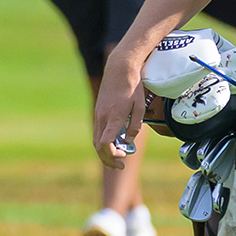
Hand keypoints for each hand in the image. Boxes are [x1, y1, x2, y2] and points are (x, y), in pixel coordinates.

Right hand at [92, 50, 146, 168]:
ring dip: (105, 153)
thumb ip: (135, 126)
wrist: (119, 69)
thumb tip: (128, 142)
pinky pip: (97, 132)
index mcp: (114, 117)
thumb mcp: (139, 107)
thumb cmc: (132, 87)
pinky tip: (113, 145)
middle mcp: (102, 117)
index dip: (112, 155)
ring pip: (96, 140)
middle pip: (98, 146)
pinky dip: (103, 143)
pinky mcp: (98, 112)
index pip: (106, 143)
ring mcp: (98, 114)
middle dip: (108, 159)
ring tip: (117, 159)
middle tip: (121, 166)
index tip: (123, 157)